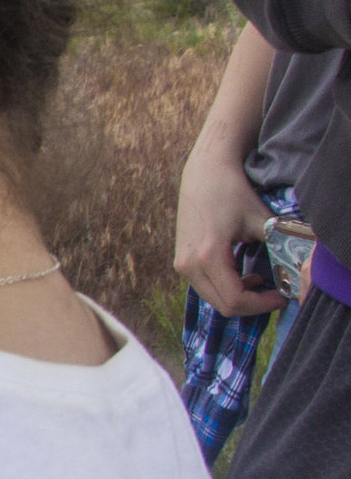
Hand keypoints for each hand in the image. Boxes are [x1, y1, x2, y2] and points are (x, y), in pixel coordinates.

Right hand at [174, 151, 285, 316]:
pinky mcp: (182, 262)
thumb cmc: (232, 192)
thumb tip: (295, 270)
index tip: (282, 295)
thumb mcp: (261, 221)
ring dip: (239, 297)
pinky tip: (243, 275)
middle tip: (276, 294)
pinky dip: (227, 288)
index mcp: (207, 257)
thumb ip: (278, 248)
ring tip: (260, 282)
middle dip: (252, 305)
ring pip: (213, 299)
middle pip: (222, 306)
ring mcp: (182, 265)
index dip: (262, 305)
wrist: (204, 172)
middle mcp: (188, 266)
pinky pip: (206, 287)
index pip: (234, 300)